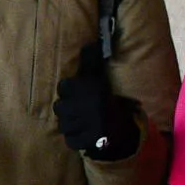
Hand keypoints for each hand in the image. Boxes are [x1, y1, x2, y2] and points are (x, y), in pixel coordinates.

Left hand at [54, 41, 139, 159]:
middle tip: (78, 109)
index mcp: (86, 89)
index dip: (69, 91)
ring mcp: (84, 125)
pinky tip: (84, 134)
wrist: (125, 124)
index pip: (63, 87)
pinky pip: (70, 140)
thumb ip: (90, 61)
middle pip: (59, 107)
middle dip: (67, 109)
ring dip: (70, 124)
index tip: (77, 93)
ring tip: (82, 122)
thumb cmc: (108, 97)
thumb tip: (89, 43)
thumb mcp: (99, 77)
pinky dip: (75, 138)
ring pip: (63, 125)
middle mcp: (83, 106)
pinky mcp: (86, 141)